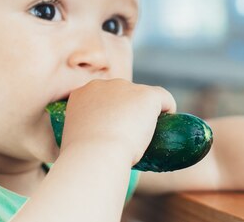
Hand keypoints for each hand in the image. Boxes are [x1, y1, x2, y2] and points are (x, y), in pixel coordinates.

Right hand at [57, 78, 175, 166]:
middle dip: (127, 111)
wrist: (95, 155)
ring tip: (149, 133)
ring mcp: (125, 88)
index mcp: (81, 94)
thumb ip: (80, 137)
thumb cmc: (83, 158)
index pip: (102, 99)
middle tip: (130, 138)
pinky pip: (164, 97)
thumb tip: (85, 150)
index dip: (110, 114)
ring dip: (146, 112)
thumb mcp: (73, 142)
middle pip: (122, 95)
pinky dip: (168, 108)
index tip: (114, 131)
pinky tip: (169, 121)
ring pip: (142, 96)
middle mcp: (102, 85)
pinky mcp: (146, 95)